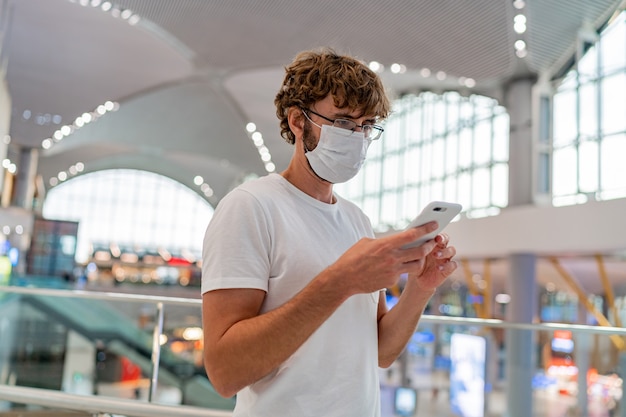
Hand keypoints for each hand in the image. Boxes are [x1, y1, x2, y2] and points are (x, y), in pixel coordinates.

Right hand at [325, 222, 441, 295]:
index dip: (426, 229)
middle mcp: (392, 258)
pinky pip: (402, 274)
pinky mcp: (391, 282)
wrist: (344, 278)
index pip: (412, 235)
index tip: (434, 225)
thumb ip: (383, 241)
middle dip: (429, 246)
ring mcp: (393, 271)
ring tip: (420, 256)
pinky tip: (395, 268)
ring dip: (421, 260)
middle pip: (420, 251)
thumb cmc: (352, 257)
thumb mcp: (366, 242)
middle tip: (432, 242)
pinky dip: (402, 270)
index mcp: (386, 244)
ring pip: (416, 265)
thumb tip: (393, 240)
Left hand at [407, 232, 456, 291]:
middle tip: (437, 239)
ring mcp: (446, 258)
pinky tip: (439, 268)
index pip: (437, 233)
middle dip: (443, 238)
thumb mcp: (412, 254)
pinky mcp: (448, 269)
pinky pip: (452, 265)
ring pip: (451, 251)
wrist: (417, 280)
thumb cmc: (415, 263)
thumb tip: (410, 237)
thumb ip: (414, 246)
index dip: (437, 232)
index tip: (433, 233)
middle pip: (447, 239)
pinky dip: (447, 266)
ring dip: (444, 252)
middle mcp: (441, 248)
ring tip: (435, 255)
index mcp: (432, 242)